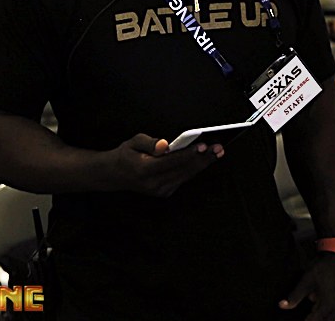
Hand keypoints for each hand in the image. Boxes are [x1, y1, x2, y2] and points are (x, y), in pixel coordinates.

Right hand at [108, 134, 222, 196]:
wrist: (116, 175)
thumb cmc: (126, 155)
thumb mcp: (133, 142)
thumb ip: (149, 143)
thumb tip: (165, 145)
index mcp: (145, 170)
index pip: (172, 161)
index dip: (189, 153)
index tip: (203, 146)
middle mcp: (154, 184)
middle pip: (184, 170)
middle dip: (203, 158)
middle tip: (218, 147)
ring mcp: (160, 190)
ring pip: (187, 175)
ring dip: (203, 164)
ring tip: (217, 152)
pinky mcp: (165, 192)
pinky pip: (183, 179)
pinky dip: (195, 169)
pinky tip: (205, 160)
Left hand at [278, 255, 334, 319]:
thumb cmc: (324, 269)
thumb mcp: (306, 281)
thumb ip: (295, 296)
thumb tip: (283, 305)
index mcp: (326, 306)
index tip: (295, 320)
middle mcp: (333, 309)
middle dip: (311, 320)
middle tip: (303, 316)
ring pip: (328, 320)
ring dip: (318, 318)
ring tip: (308, 314)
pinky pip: (331, 316)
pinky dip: (323, 316)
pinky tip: (315, 310)